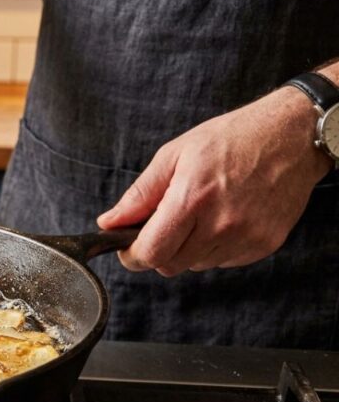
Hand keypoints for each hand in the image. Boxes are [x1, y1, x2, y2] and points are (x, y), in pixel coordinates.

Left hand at [97, 87, 332, 276]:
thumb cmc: (231, 139)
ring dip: (187, 248)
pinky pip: (223, 261)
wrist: (292, 136)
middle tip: (162, 225)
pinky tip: (222, 218)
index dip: (132, 255)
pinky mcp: (264, 245)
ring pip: (196, 265)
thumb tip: (109, 222)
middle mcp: (221, 223)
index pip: (151, 252)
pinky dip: (214, 247)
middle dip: (158, 250)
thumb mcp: (175, 155)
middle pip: (170, 264)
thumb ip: (140, 195)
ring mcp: (246, 237)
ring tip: (199, 214)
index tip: (127, 247)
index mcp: (193, 198)